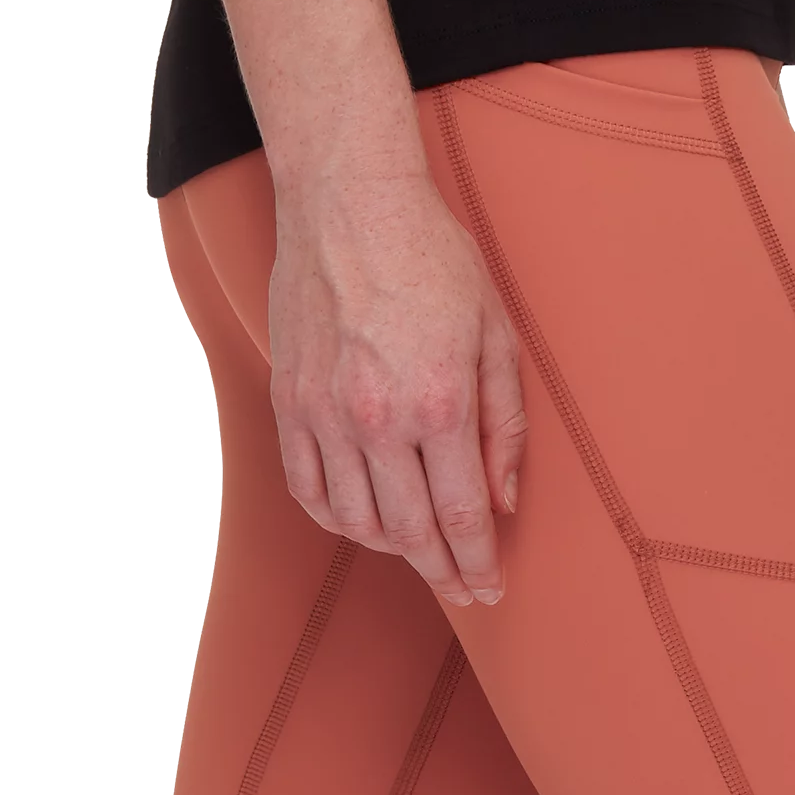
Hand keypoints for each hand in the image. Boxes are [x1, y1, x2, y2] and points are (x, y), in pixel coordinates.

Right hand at [268, 160, 524, 601]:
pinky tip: (360, 520)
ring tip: (417, 550)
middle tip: (461, 590)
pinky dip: (334, 518)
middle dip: (441, 572)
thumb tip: (504, 501)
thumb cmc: (433, 259)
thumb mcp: (496, 335)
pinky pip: (306, 488)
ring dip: (391, 549)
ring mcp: (324, 414)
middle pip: (409, 533)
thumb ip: (505, 426)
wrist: (349, 204)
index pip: (461, 517)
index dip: (478, 564)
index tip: (489, 588)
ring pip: (354, 520)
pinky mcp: (288, 401)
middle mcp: (377, 419)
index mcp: (440, 403)